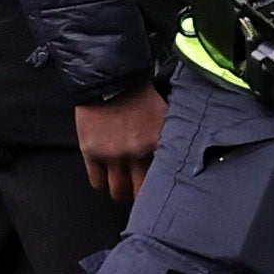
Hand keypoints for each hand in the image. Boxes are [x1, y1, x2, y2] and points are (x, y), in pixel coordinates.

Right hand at [76, 85, 166, 203]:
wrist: (110, 79)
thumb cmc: (140, 96)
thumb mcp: (165, 116)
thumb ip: (171, 140)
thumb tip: (181, 161)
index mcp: (157, 143)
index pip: (164, 180)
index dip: (163, 189)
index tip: (162, 191)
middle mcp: (136, 153)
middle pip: (140, 193)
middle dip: (141, 194)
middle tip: (140, 191)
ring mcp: (112, 155)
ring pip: (117, 191)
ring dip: (121, 190)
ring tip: (123, 185)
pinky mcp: (92, 153)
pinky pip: (97, 182)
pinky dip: (102, 182)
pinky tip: (106, 176)